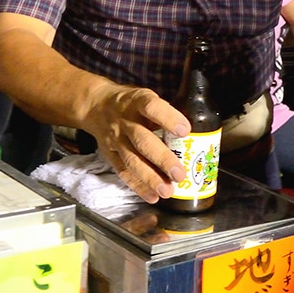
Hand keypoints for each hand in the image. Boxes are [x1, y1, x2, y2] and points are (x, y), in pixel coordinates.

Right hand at [81, 84, 188, 203]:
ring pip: (132, 160)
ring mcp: (116, 139)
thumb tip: (197, 132)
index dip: (168, 118)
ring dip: (150, 178)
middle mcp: (125, 121)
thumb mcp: (147, 97)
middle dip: (162, 159)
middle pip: (142, 141)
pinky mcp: (110, 154)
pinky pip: (123, 172)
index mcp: (137, 101)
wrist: (96, 105)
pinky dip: (138, 186)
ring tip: (167, 191)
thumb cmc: (131, 103)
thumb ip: (167, 112)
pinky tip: (152, 196)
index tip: (185, 130)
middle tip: (179, 174)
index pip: (152, 108)